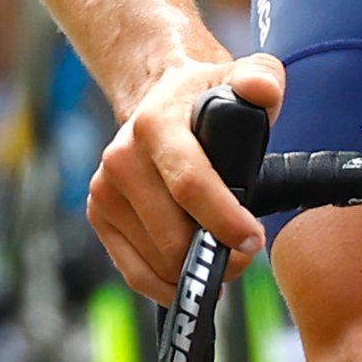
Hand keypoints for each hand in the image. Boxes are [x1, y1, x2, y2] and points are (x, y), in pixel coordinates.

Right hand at [89, 51, 281, 300]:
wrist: (159, 98)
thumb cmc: (208, 99)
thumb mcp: (245, 77)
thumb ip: (262, 80)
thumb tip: (261, 90)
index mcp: (156, 125)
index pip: (190, 185)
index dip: (225, 221)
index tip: (253, 239)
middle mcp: (121, 159)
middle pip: (173, 235)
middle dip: (216, 255)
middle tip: (244, 252)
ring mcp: (105, 190)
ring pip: (157, 261)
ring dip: (194, 272)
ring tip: (221, 255)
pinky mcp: (99, 215)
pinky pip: (135, 272)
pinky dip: (167, 284)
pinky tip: (191, 275)